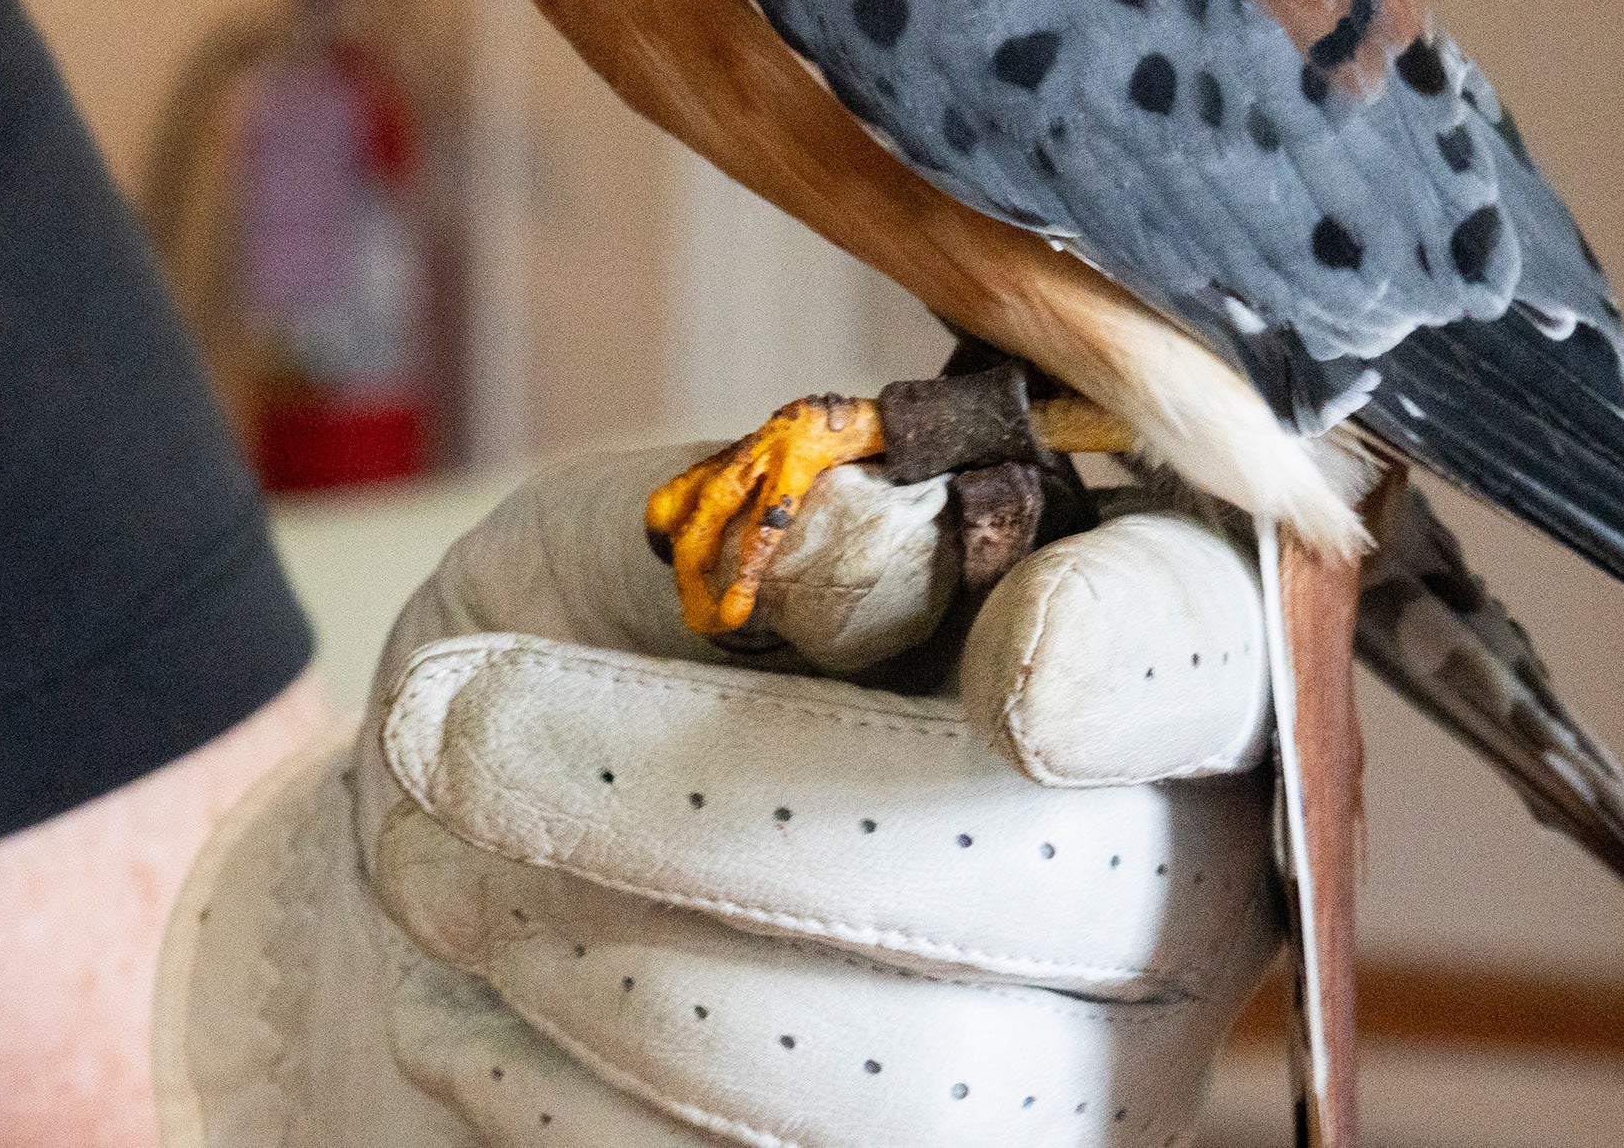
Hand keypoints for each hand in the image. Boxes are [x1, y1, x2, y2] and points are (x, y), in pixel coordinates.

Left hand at [159, 446, 1281, 1145]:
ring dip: (599, 957)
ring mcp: (1069, 1082)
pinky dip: (553, 1090)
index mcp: (1130, 644)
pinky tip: (449, 994)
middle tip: (447, 730)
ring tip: (423, 859)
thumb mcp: (666, 534)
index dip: (1139, 667)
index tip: (1020, 674)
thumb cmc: (616, 643)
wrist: (490, 836)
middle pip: (1038, 881)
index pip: (1200, 648)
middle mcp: (1168, 881)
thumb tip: (874, 554)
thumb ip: (778, 536)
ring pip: (897, 1082)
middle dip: (698, 807)